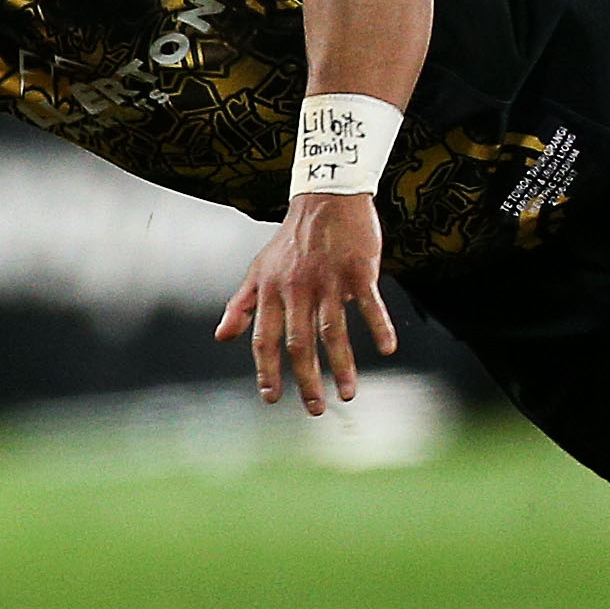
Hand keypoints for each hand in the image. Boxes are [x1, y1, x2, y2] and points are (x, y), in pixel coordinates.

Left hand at [213, 189, 396, 413]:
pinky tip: (387, 349)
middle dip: (306, 380)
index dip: (266, 369)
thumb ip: (241, 304)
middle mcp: (297, 289)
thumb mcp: (258, 270)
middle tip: (315, 408)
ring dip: (342, 366)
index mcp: (271, 291)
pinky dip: (379, 326)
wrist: (324, 199)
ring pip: (333, 330)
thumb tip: (221, 336)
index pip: (265, 338)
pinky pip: (370, 304)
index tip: (271, 397)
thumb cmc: (291, 240)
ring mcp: (328, 280)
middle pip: (299, 342)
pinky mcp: (358, 270)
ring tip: (348, 394)